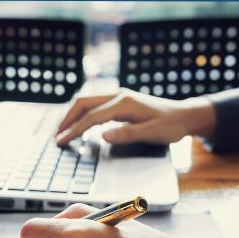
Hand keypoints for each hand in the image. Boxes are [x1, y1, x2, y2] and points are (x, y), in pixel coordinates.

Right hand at [55, 88, 215, 145]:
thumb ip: (127, 134)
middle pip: (82, 103)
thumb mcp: (152, 133)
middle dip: (66, 119)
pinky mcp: (118, 102)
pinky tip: (76, 126)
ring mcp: (117, 97)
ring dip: (71, 116)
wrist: (183, 115)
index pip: (91, 117)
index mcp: (124, 103)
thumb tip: (102, 136)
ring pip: (85, 102)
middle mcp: (118, 96)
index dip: (74, 130)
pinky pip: (93, 105)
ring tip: (61, 132)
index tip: (61, 142)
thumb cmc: (170, 126)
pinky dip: (80, 115)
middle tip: (55, 137)